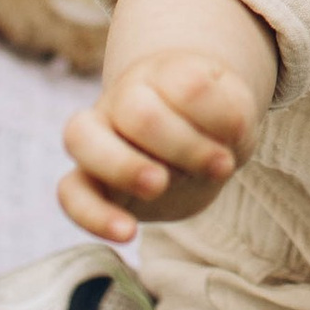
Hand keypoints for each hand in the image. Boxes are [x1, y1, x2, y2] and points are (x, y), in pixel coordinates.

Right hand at [59, 0, 278, 241]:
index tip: (238, 139)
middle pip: (136, 110)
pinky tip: (127, 234)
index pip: (184, 84)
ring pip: (82, 137)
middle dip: (181, 143)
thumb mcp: (232, 110)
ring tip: (160, 186)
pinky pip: (71, 194)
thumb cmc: (211, 124)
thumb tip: (228, 132)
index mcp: (164, 75)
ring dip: (126, 165)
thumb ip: (230, 111)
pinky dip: (94, 215)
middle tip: (218, 166)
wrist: (189, 149)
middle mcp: (123, 100)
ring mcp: (99, 138)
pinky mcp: (90, 182)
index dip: (215, 116)